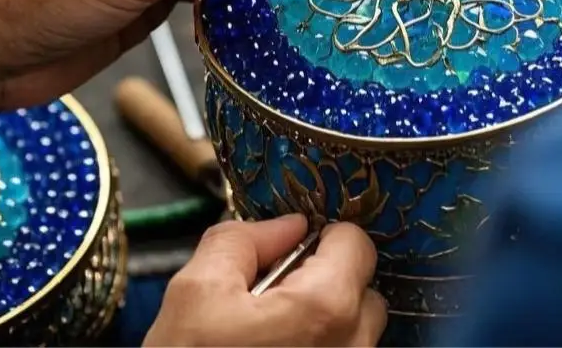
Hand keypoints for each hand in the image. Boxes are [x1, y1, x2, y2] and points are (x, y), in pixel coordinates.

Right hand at [144, 216, 387, 346]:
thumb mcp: (196, 292)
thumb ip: (243, 241)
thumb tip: (287, 226)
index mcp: (325, 309)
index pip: (357, 243)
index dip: (324, 238)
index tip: (294, 252)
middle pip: (365, 293)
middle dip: (329, 285)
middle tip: (277, 299)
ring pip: (357, 336)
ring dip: (327, 326)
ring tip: (274, 339)